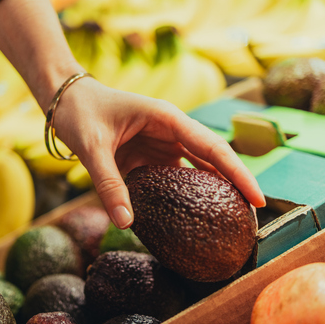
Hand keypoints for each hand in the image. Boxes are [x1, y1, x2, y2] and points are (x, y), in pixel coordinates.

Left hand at [53, 77, 265, 228]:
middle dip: (236, 187)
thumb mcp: (92, 147)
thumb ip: (108, 184)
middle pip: (213, 161)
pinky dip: (185, 198)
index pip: (213, 148)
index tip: (258, 199)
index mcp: (167, 119)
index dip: (238, 174)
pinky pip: (174, 180)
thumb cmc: (80, 112)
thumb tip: (126, 223)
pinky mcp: (151, 157)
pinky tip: (194, 219)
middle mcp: (172, 131)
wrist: (65, 100)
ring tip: (232, 223)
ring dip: (213, 194)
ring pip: (197, 172)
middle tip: (254, 220)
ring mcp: (163, 145)